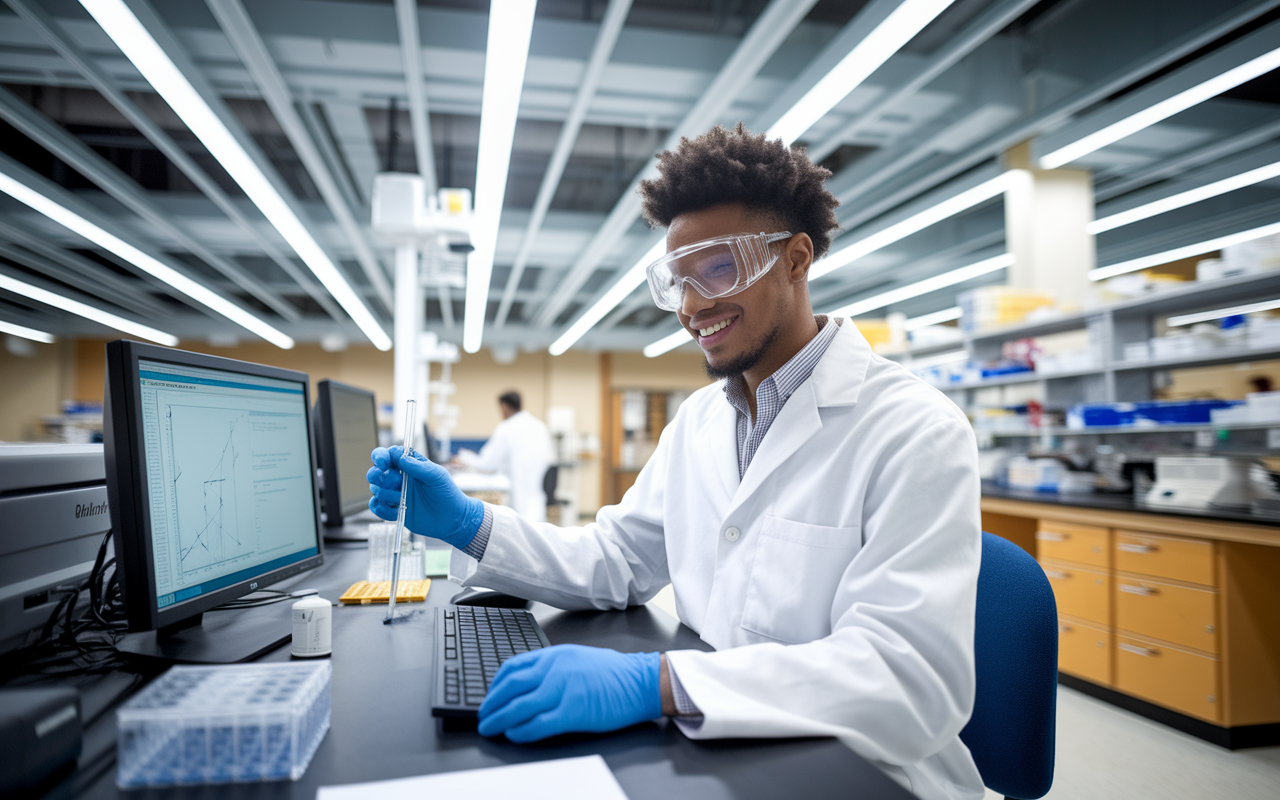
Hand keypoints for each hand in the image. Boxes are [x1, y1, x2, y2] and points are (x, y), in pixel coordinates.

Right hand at [367, 446, 484, 548]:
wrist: (451, 519)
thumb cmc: (447, 493)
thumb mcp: (436, 476)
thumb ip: (418, 466)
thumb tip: (401, 458)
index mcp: (408, 465)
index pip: (388, 455)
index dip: (381, 456)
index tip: (384, 463)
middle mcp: (398, 478)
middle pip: (375, 472)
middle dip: (380, 477)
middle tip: (396, 484)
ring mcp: (394, 494)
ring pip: (375, 489)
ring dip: (385, 494)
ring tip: (401, 500)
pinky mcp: (393, 509)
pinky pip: (375, 506)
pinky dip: (381, 509)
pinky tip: (395, 511)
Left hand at [477, 645, 661, 741]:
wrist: (641, 682)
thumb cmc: (613, 673)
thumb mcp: (576, 659)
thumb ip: (550, 668)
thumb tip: (524, 686)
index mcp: (554, 655)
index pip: (513, 667)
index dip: (495, 685)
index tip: (488, 698)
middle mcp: (556, 669)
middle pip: (511, 687)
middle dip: (490, 704)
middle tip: (482, 717)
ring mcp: (564, 689)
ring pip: (520, 706)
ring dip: (499, 720)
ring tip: (490, 729)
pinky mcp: (574, 711)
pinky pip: (539, 723)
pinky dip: (522, 731)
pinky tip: (515, 735)